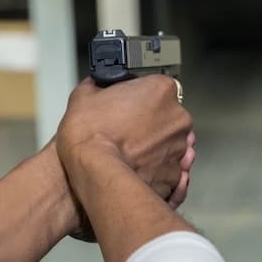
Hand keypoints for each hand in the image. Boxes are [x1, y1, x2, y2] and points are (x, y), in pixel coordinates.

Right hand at [57, 77, 192, 230]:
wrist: (95, 174)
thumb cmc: (91, 136)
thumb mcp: (82, 96)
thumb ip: (97, 86)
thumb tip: (95, 87)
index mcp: (161, 90)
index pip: (160, 88)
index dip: (143, 98)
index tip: (130, 106)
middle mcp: (177, 117)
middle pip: (169, 116)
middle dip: (151, 123)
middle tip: (126, 130)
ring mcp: (179, 147)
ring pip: (170, 144)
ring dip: (153, 147)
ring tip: (128, 152)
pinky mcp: (175, 175)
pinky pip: (168, 170)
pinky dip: (155, 170)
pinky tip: (135, 168)